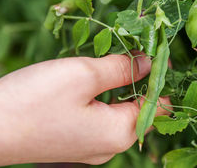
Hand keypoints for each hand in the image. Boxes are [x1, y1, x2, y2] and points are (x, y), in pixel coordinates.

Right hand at [0, 53, 169, 165]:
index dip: (163, 77)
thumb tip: (150, 62)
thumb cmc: (34, 102)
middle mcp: (111, 146)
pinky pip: (103, 118)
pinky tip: (99, 79)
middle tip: (137, 48)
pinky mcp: (76, 141)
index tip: (158, 50)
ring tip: (119, 58)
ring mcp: (92, 147)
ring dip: (124, 86)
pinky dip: (107, 97)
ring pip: (121, 112)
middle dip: (143, 79)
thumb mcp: (85, 75)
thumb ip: (123, 69)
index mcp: (120, 133)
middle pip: (142, 109)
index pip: (161, 105)